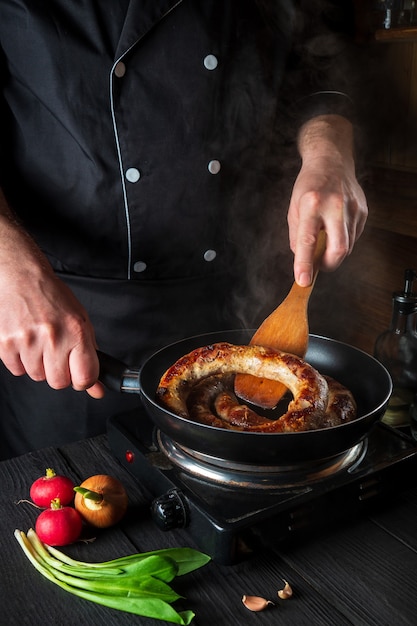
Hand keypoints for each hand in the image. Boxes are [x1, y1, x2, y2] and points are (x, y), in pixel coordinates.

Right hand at [0, 204, 103, 397]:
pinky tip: (26, 341)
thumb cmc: (53, 298)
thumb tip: (97, 390)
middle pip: (59, 382)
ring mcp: (27, 341)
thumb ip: (90, 356)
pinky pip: (18, 370)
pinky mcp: (6, 344)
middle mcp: (53, 337)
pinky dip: (22, 360)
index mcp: (76, 332)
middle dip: (59, 373)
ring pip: (37, 377)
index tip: (80, 375)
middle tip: (56, 353)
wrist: (22, 277)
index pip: (85, 377)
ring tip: (39, 341)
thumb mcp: (80, 322)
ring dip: (39, 364)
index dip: (83, 381)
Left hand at [287, 115, 367, 285]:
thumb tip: (303, 261)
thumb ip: (296, 237)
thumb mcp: (293, 209)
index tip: (303, 281)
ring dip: (334, 252)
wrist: (331, 160)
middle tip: (318, 265)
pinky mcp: (363, 211)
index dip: (305, 264)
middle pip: (339, 249)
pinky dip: (342, 240)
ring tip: (325, 238)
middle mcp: (334, 206)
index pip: (308, 240)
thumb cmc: (308, 185)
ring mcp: (352, 208)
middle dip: (328, 265)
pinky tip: (335, 228)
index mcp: (311, 204)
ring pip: (347, 246)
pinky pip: (354, 237)